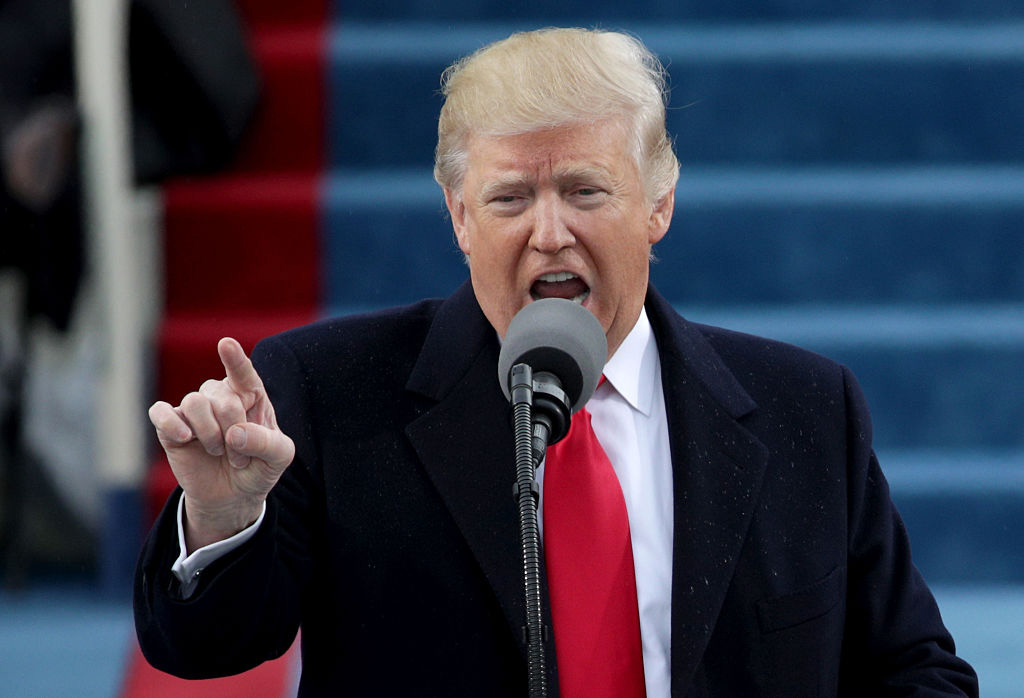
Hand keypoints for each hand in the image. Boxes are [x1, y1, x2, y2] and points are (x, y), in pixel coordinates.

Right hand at [148, 337, 294, 551]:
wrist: (233, 496)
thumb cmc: (259, 467)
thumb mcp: (279, 457)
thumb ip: (267, 442)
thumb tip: (235, 433)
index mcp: (250, 394)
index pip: (243, 372)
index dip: (234, 359)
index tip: (225, 344)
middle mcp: (221, 396)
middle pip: (221, 396)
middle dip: (233, 430)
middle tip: (241, 457)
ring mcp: (195, 411)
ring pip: (194, 402)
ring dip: (209, 433)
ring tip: (219, 452)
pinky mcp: (171, 427)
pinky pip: (160, 412)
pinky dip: (170, 423)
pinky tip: (186, 438)